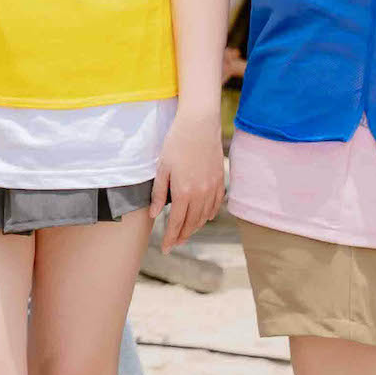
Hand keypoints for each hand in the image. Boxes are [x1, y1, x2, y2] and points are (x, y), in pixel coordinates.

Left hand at [152, 107, 225, 248]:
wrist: (199, 125)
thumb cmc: (176, 143)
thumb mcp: (162, 168)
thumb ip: (158, 193)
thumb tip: (155, 215)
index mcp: (184, 192)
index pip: (177, 223)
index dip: (170, 238)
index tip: (165, 249)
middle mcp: (201, 194)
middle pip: (192, 223)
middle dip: (182, 236)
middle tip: (173, 244)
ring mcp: (213, 188)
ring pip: (204, 217)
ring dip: (194, 228)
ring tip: (185, 233)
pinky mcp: (221, 181)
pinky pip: (216, 205)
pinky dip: (208, 215)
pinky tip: (202, 218)